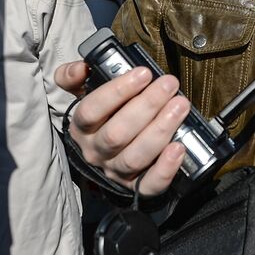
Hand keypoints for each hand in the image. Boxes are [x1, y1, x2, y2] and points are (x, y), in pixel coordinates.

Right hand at [55, 60, 188, 196]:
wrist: (108, 153)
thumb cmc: (103, 115)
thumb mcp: (83, 93)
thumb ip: (73, 77)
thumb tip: (81, 68)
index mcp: (81, 127)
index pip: (91, 110)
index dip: (117, 92)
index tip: (143, 74)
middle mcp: (95, 151)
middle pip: (117, 134)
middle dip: (147, 106)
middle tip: (169, 84)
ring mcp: (115, 170)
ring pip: (134, 157)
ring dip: (160, 130)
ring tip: (180, 106)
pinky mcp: (135, 186)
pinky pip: (149, 184)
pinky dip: (165, 168)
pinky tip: (179, 148)